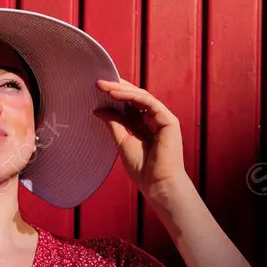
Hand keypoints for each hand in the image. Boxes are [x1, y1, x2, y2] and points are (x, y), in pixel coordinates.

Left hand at [94, 78, 190, 199]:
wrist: (157, 184)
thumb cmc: (142, 168)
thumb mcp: (121, 141)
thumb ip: (113, 123)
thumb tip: (98, 108)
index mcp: (144, 125)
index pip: (129, 104)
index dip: (115, 95)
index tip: (97, 90)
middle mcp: (154, 119)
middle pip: (135, 98)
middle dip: (117, 88)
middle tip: (98, 82)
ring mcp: (163, 119)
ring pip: (141, 97)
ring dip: (121, 90)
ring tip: (103, 86)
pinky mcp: (169, 120)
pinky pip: (148, 102)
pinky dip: (131, 97)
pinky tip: (115, 94)